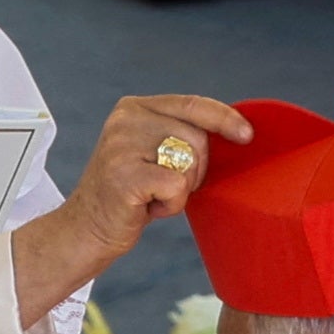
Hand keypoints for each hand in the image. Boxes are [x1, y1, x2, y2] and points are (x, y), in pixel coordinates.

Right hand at [9, 95, 250, 327]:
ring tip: (153, 195)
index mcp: (133, 107)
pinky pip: (177, 186)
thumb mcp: (152, 151)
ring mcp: (122, 146)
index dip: (225, 118)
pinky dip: (171, 205)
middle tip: (166, 186)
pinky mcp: (124, 176)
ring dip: (181, 189)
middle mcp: (125, 120)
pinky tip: (147, 207)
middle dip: (195, 170)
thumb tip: (235, 128)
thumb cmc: (130, 194)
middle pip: (197, 137)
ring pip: (189, 162)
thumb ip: (180, 132)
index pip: (192, 104)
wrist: (87, 229)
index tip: (247, 135)